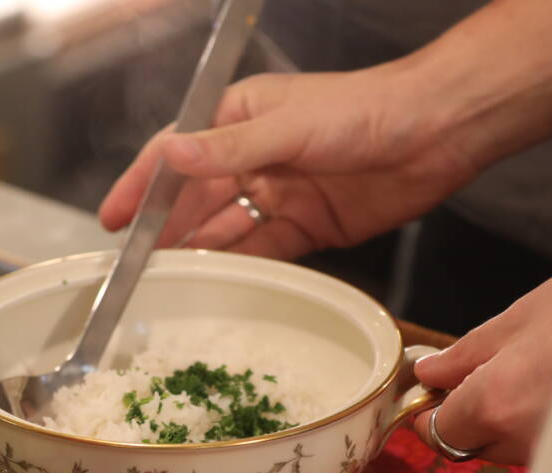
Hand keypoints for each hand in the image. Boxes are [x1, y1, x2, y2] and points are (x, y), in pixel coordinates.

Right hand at [97, 64, 478, 259]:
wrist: (439, 131)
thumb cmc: (368, 110)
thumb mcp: (290, 127)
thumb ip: (229, 149)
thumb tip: (171, 155)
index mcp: (239, 117)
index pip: (176, 155)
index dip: (141, 188)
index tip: (111, 219)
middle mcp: (255, 155)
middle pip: (197, 199)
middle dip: (165, 231)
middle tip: (134, 268)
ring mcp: (282, 192)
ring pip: (228, 228)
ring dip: (201, 253)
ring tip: (168, 283)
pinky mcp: (310, 224)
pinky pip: (265, 249)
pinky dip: (243, 266)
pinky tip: (220, 283)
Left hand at [413, 255, 551, 464]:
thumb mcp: (525, 316)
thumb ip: (468, 354)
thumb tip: (428, 373)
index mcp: (499, 403)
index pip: (442, 433)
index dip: (431, 413)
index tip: (432, 394)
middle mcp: (529, 442)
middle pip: (478, 447)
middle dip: (473, 417)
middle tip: (492, 371)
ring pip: (518, 451)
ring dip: (516, 421)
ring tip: (546, 369)